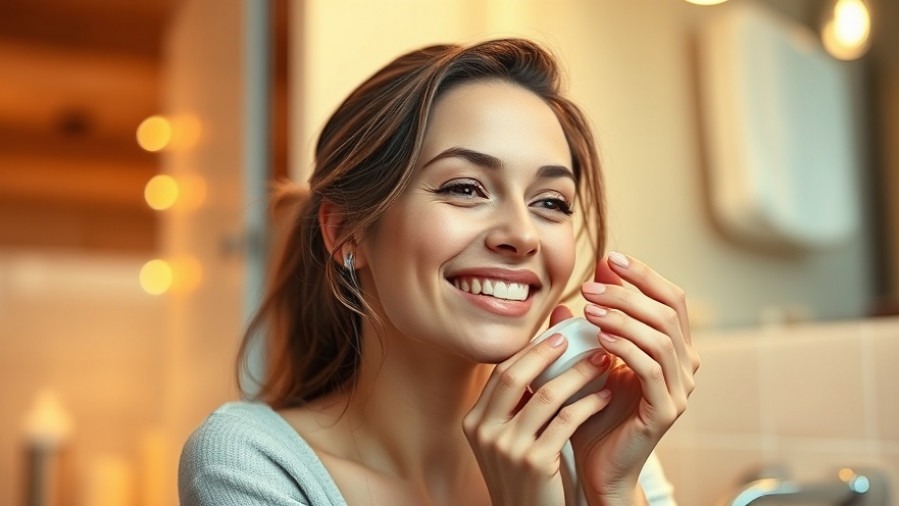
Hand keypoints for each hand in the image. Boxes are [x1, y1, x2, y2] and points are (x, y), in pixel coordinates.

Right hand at [463, 305, 615, 505]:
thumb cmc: (526, 476)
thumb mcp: (509, 438)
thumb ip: (518, 400)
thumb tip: (537, 351)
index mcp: (474, 421)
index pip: (500, 372)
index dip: (528, 351)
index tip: (555, 336)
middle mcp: (485, 432)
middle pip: (515, 375)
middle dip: (547, 352)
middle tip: (575, 338)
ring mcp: (508, 448)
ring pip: (546, 395)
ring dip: (578, 374)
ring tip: (601, 362)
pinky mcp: (534, 463)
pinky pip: (567, 420)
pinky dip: (589, 403)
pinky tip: (606, 395)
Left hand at [570, 252, 699, 504]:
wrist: (595, 464)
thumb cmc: (592, 409)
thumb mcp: (589, 358)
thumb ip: (590, 324)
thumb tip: (584, 285)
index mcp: (673, 347)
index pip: (670, 297)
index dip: (644, 274)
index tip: (609, 258)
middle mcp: (685, 365)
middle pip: (668, 310)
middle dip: (627, 292)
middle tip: (589, 286)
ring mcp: (680, 389)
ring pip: (661, 336)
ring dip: (623, 316)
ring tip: (589, 308)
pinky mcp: (666, 410)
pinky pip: (650, 368)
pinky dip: (626, 346)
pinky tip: (599, 336)